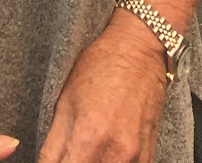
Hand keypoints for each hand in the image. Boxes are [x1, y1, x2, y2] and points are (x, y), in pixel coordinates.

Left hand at [37, 15, 168, 162]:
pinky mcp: (149, 155)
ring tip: (87, 149)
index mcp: (88, 137)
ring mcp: (135, 157)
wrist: (139, 49)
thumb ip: (52, 145)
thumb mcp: (65, 101)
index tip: (54, 161)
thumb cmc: (100, 66)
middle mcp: (115, 154)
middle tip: (70, 152)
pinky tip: (105, 151)